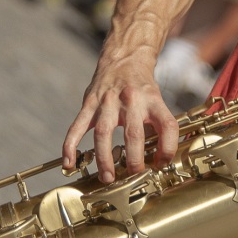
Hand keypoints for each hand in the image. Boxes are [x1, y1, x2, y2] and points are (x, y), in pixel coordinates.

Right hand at [63, 61, 180, 183]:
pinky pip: (77, 126)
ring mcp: (108, 101)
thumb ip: (159, 126)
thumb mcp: (157, 101)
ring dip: (105, 159)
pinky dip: (71, 146)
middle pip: (134, 134)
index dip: (168, 148)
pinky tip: (70, 163)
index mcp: (153, 101)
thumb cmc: (143, 88)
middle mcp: (131, 100)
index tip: (161, 163)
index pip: (167, 126)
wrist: (124, 59)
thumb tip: (160, 159)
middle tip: (134, 176)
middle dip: (134, 160)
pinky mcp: (89, 103)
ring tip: (107, 178)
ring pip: (104, 133)